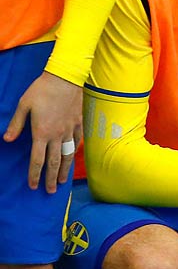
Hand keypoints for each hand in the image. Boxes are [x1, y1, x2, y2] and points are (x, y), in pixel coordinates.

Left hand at [3, 71, 80, 191]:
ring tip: (62, 181)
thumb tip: (7, 140)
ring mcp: (70, 129)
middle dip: (50, 178)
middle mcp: (57, 135)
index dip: (34, 174)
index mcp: (42, 133)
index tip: (33, 186)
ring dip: (64, 170)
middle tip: (49, 191)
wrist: (66, 77)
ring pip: (68, 154)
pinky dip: (75, 151)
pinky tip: (73, 157)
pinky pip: (77, 140)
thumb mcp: (24, 105)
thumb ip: (16, 124)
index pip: (37, 160)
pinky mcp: (78, 122)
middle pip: (54, 162)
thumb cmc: (42, 90)